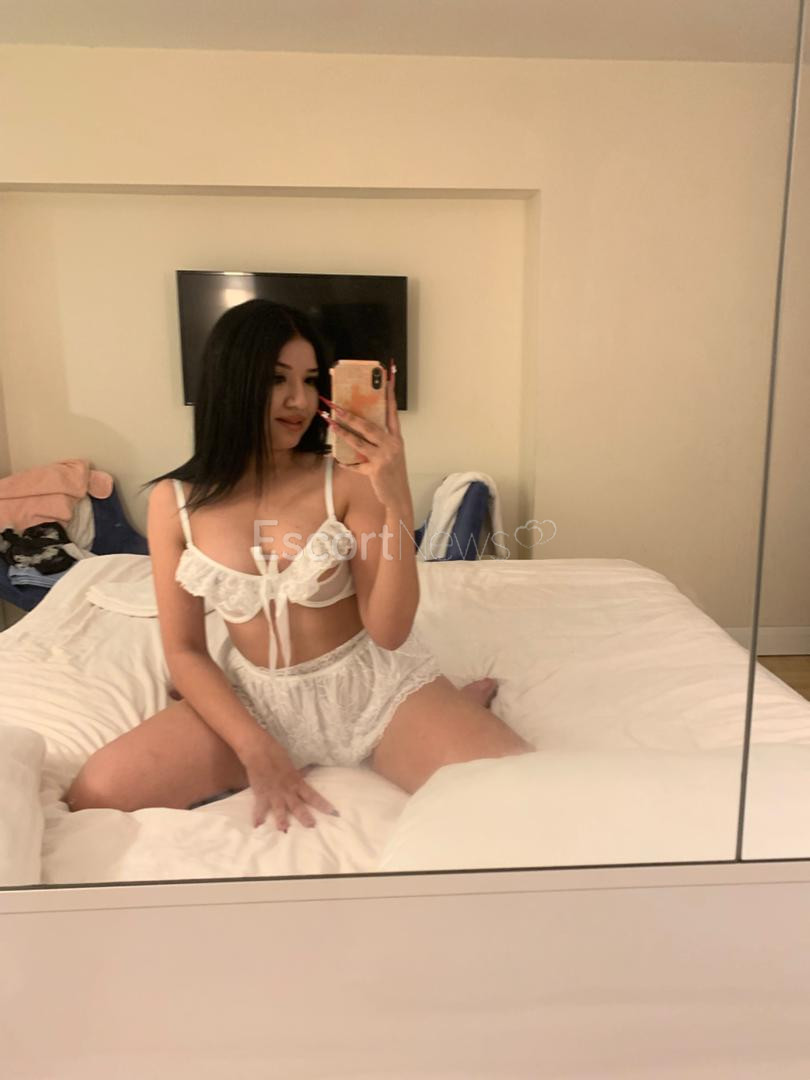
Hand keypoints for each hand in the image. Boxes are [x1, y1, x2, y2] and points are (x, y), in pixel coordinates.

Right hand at [242, 736, 338, 830]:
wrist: (260, 751)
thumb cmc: (277, 754)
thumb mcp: (291, 765)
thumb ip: (299, 773)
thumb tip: (309, 772)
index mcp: (297, 782)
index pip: (312, 795)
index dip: (323, 804)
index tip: (333, 812)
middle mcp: (287, 790)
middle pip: (298, 806)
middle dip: (304, 817)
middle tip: (312, 826)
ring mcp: (274, 793)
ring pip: (280, 810)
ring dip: (282, 820)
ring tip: (284, 830)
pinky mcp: (261, 794)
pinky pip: (260, 807)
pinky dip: (257, 817)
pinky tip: (257, 826)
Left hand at [320, 362, 409, 508]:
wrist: (398, 497)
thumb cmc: (390, 473)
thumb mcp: (387, 453)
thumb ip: (375, 440)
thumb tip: (354, 427)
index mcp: (395, 437)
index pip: (392, 409)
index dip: (389, 391)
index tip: (387, 373)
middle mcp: (392, 444)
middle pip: (369, 425)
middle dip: (350, 414)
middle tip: (335, 404)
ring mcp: (385, 457)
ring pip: (359, 442)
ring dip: (342, 432)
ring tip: (329, 422)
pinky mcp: (376, 470)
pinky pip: (356, 464)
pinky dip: (346, 463)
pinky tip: (337, 460)